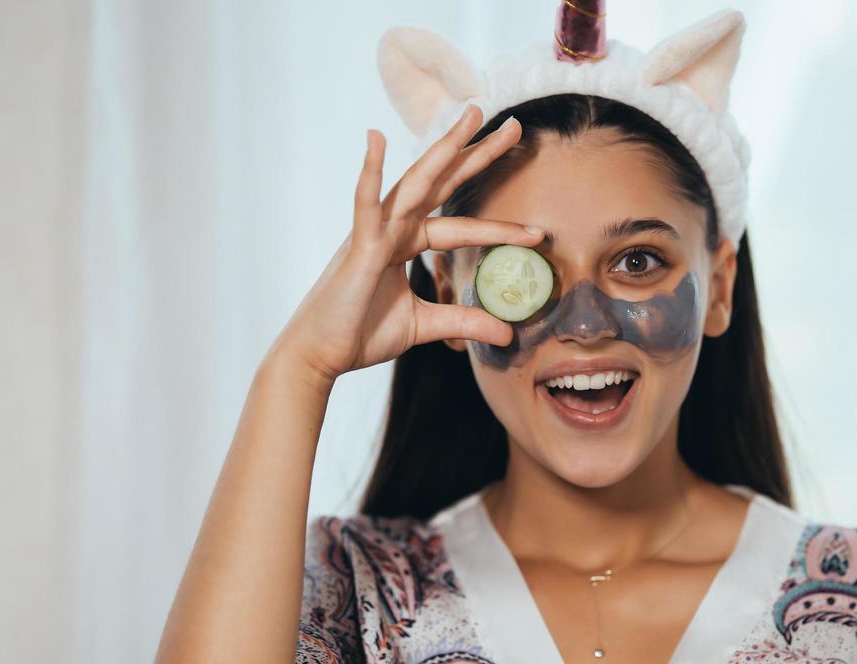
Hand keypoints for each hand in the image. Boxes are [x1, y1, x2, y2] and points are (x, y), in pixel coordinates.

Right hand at [276, 104, 544, 385]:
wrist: (319, 355)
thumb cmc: (360, 333)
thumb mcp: (423, 326)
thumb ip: (462, 321)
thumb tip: (506, 332)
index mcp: (406, 243)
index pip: (461, 226)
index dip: (499, 228)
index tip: (537, 232)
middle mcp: (393, 228)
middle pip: (444, 184)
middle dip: (478, 155)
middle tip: (516, 126)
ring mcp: (375, 232)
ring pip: (417, 183)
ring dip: (445, 148)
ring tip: (473, 115)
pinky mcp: (358, 247)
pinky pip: (365, 204)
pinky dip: (370, 171)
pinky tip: (376, 139)